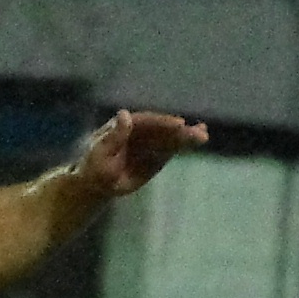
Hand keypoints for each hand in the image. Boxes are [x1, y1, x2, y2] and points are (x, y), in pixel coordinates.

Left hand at [73, 110, 209, 198]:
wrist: (97, 183)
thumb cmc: (95, 167)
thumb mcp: (100, 152)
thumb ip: (114, 135)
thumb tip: (124, 114)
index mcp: (124, 126)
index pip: (146, 122)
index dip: (162, 122)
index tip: (178, 124)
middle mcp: (140, 131)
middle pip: (162, 129)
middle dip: (180, 131)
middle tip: (199, 131)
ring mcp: (149, 143)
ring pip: (170, 138)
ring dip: (186, 137)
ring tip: (204, 135)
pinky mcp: (156, 156)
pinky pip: (171, 149)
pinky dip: (183, 145)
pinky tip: (197, 141)